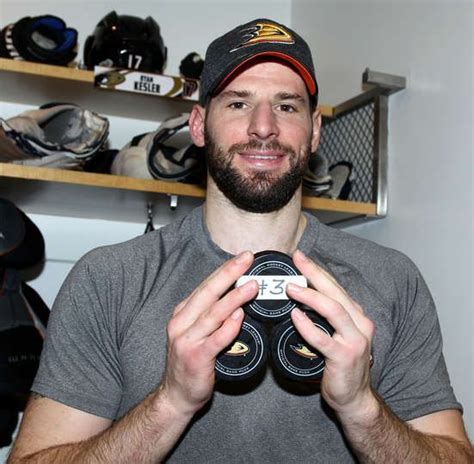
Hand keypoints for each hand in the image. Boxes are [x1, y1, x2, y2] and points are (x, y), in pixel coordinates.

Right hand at [160, 251, 257, 416]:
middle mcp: (182, 323)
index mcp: (183, 313)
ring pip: (213, 314)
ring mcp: (187, 340)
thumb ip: (212, 314)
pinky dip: (228, 327)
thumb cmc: (191, 360)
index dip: (225, 270)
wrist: (176, 394)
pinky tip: (240, 316)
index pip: (206, 285)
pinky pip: (215, 340)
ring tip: (253, 285)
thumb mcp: (196, 331)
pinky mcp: (196, 358)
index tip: (242, 257)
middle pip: (208, 293)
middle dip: (229, 273)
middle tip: (247, 258)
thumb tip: (238, 297)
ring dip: (234, 297)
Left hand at [286, 250, 375, 418]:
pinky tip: (295, 316)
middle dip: (315, 273)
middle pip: (336, 292)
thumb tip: (301, 294)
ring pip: (333, 310)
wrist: (354, 397)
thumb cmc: (341, 364)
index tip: (301, 257)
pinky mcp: (344, 357)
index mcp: (357, 316)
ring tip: (291, 286)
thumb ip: (326, 316)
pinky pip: (323, 339)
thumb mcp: (338, 334)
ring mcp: (355, 341)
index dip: (318, 271)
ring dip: (310, 295)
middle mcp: (360, 324)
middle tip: (297, 260)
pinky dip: (307, 326)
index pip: (336, 287)